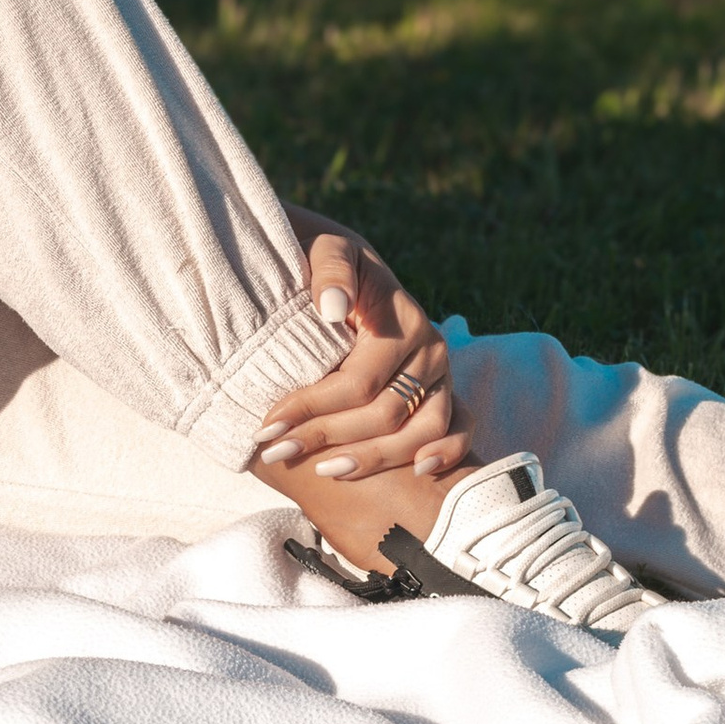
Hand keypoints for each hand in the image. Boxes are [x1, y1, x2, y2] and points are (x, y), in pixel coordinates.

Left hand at [260, 210, 464, 485]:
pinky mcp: (444, 392)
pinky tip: (414, 472)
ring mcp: (441, 374)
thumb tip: (331, 306)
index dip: (311, 409)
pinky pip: (458, 428)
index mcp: (403, 321)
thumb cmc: (327, 260)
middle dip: (327, 437)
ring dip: (373, 458)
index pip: (357, 382)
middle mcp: (430, 350)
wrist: (346, 262)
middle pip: (385, 414)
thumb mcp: (326, 250)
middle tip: (277, 454)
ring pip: (420, 431)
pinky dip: (443, 452)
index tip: (266, 428)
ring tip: (323, 470)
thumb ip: (330, 271)